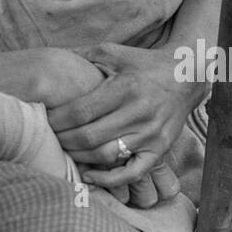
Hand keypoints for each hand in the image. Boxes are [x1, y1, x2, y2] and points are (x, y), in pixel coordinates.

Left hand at [46, 42, 203, 189]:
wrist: (186, 76)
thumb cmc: (143, 63)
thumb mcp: (114, 52)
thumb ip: (82, 55)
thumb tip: (51, 58)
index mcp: (125, 88)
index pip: (82, 111)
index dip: (58, 119)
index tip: (44, 120)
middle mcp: (139, 113)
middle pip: (90, 136)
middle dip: (63, 140)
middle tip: (49, 138)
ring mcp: (150, 135)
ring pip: (106, 155)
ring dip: (79, 157)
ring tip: (64, 151)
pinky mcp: (160, 150)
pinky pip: (132, 173)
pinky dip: (109, 179)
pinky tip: (89, 175)